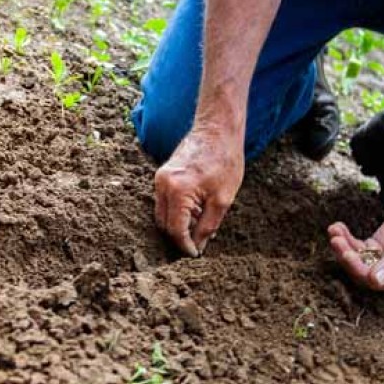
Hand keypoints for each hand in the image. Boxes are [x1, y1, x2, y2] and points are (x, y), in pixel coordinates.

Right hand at [154, 129, 243, 256]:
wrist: (217, 129)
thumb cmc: (224, 160)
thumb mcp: (222, 199)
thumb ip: (208, 226)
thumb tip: (198, 246)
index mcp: (177, 191)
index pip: (175, 230)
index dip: (185, 246)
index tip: (195, 254)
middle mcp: (162, 185)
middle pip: (163, 224)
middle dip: (178, 237)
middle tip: (196, 245)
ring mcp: (159, 179)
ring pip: (161, 214)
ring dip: (177, 225)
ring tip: (198, 227)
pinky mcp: (161, 175)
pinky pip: (163, 202)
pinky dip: (175, 212)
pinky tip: (194, 212)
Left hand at [328, 202, 383, 292]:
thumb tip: (375, 281)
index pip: (376, 282)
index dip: (359, 269)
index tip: (348, 254)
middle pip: (361, 271)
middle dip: (346, 256)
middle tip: (336, 241)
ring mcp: (379, 261)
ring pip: (355, 258)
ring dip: (342, 246)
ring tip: (334, 231)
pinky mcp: (374, 248)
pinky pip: (355, 246)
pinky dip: (345, 237)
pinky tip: (336, 227)